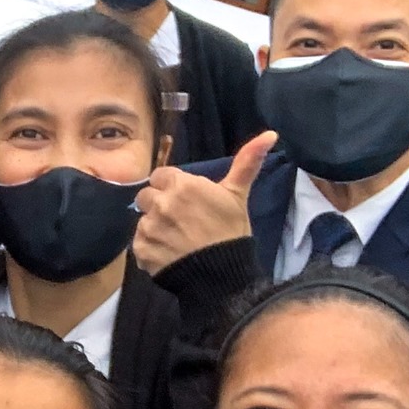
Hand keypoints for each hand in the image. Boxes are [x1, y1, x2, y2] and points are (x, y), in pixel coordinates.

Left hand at [131, 131, 275, 275]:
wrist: (222, 275)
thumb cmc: (231, 232)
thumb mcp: (238, 195)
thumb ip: (247, 162)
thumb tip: (270, 133)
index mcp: (182, 185)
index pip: (161, 176)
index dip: (171, 186)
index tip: (184, 200)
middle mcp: (161, 203)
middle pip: (147, 196)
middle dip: (159, 205)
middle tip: (180, 220)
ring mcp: (149, 227)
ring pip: (142, 220)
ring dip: (154, 227)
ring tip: (176, 239)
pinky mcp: (141, 250)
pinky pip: (138, 244)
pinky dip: (150, 249)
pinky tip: (168, 254)